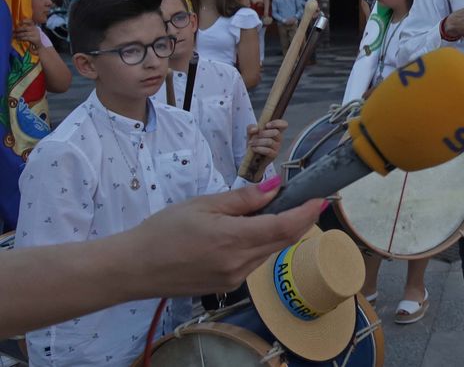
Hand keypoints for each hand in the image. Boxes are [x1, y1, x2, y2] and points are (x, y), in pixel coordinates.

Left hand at [15, 19, 39, 46]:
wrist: (38, 42)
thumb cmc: (32, 35)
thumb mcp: (30, 31)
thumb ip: (25, 28)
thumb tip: (15, 28)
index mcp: (33, 26)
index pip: (30, 22)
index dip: (25, 21)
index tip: (19, 22)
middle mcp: (35, 29)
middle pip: (25, 28)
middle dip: (19, 29)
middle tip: (14, 31)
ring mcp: (35, 34)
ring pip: (25, 33)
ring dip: (18, 35)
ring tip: (14, 36)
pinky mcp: (34, 39)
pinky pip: (26, 38)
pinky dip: (21, 38)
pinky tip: (18, 39)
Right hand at [118, 180, 323, 296]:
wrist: (133, 268)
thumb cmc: (163, 231)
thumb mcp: (204, 205)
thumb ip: (243, 198)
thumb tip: (275, 187)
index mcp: (234, 239)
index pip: (285, 226)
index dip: (307, 212)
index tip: (321, 197)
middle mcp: (239, 263)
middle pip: (283, 240)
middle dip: (299, 219)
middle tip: (306, 199)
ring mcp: (235, 277)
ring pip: (270, 251)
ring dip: (279, 231)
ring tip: (271, 210)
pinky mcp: (227, 284)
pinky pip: (255, 261)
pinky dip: (261, 243)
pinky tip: (249, 230)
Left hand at [246, 119, 287, 162]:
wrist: (251, 156)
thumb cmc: (254, 142)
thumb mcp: (251, 133)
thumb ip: (251, 128)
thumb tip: (255, 129)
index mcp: (275, 130)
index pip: (284, 124)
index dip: (277, 123)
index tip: (266, 125)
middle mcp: (279, 138)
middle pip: (276, 132)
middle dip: (263, 133)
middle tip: (256, 136)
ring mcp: (277, 147)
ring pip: (270, 141)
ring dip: (258, 142)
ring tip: (251, 143)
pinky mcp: (274, 155)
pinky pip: (268, 150)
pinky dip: (259, 149)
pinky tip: (253, 148)